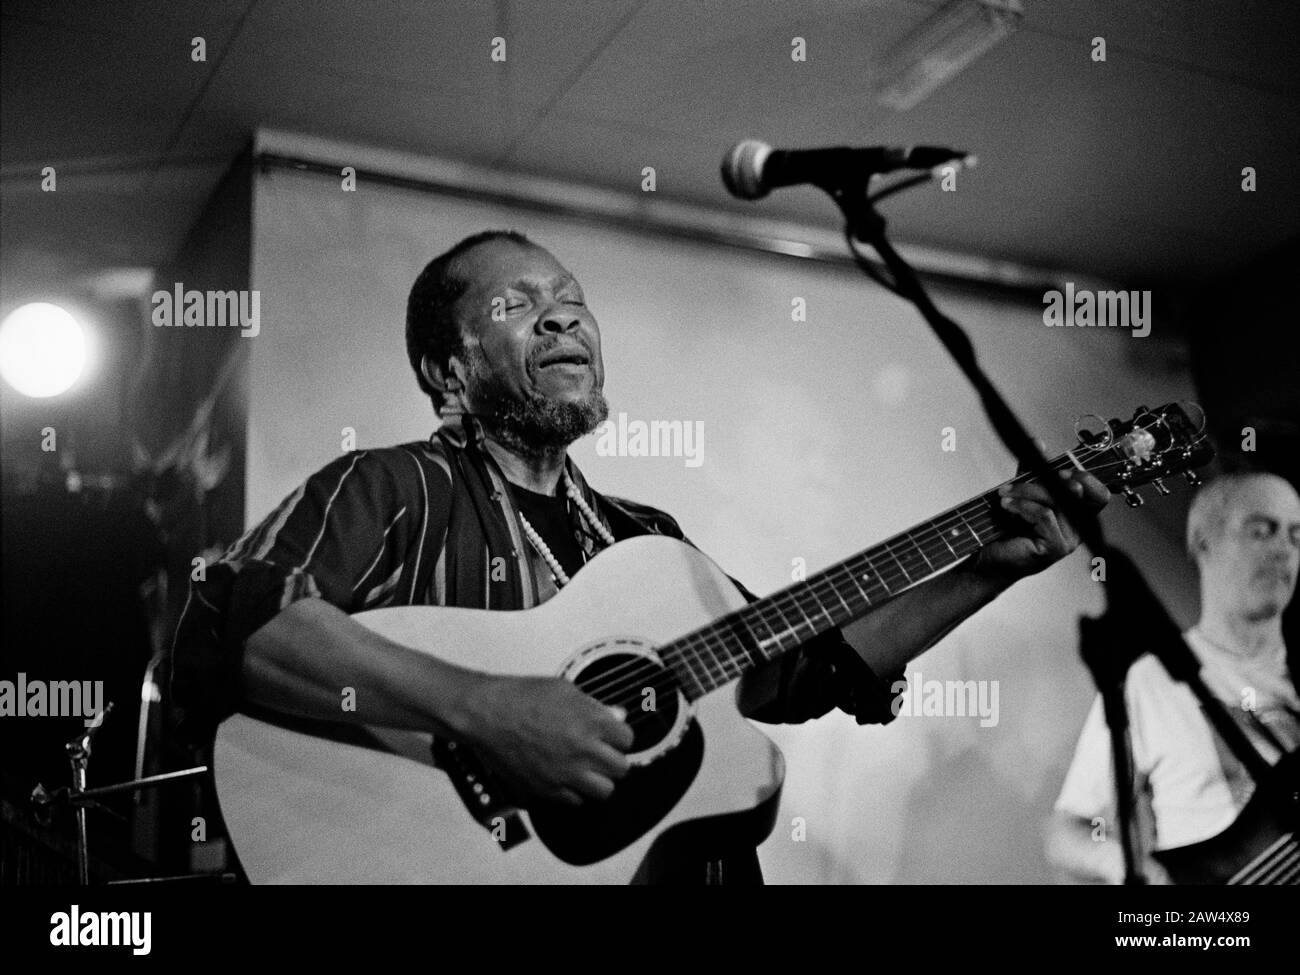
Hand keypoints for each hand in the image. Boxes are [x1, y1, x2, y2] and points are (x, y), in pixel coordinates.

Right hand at [456, 674, 633, 806]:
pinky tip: (566, 776)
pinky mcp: (545, 789)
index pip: (628, 740)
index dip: (619, 736)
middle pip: (621, 769)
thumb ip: (595, 707)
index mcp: (590, 723)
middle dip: (613, 759)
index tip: (612, 735)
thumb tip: (616, 716)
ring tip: (587, 768)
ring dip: (599, 779)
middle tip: (601, 752)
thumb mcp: (564, 690)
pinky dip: (574, 792)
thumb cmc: (520, 697)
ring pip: (604, 791)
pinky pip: (575, 801)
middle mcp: (581, 752)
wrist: (485, 714)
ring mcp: (564, 774)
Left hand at [973, 468, 1108, 581]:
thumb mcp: (1022, 494)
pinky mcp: (1055, 548)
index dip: (1086, 478)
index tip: (1060, 470)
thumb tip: (1038, 442)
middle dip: (1047, 479)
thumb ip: (1032, 471)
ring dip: (1025, 492)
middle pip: (1076, 492)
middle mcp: (1077, 528)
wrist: (988, 558)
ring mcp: (1069, 540)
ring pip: (1056, 501)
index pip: (1099, 494)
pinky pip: (1045, 515)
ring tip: (1003, 495)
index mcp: (1076, 515)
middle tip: (1025, 476)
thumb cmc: (1006, 530)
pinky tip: (1006, 506)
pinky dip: (1022, 506)